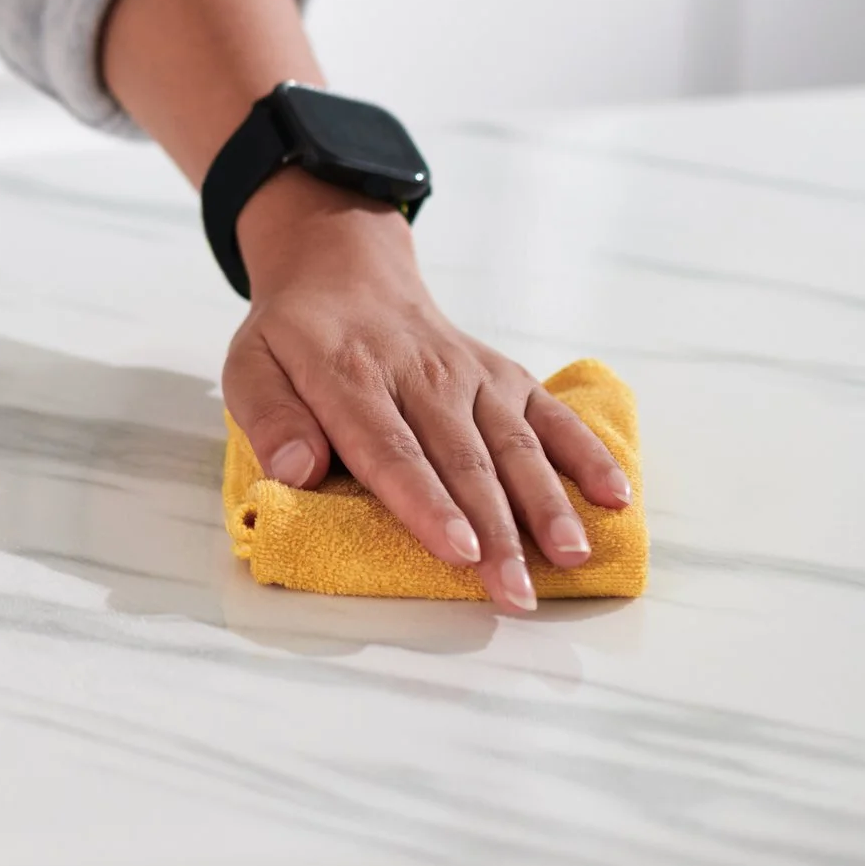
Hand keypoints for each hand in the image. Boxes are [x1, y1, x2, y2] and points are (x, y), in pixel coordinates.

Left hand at [221, 169, 634, 612]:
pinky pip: (549, 414)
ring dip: (546, 504)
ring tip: (571, 559)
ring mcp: (468, 373)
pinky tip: (614, 496)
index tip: (457, 551)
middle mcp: (418, 374)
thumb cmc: (294, 338)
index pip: (390, 448)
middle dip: (495, 531)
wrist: (343, 271)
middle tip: (516, 593)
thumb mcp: (250, 366)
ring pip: (514, 444)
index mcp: (349, 376)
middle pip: (461, 460)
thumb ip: (269, 418)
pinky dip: (586, 452)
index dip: (425, 503)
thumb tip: (295, 470)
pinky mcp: (502, 374)